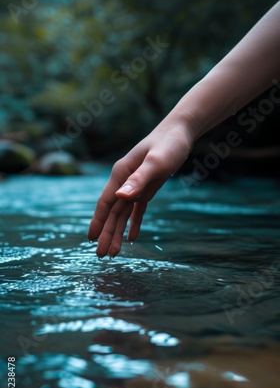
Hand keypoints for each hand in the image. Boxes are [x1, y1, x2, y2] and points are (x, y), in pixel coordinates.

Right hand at [88, 119, 193, 256]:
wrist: (180, 132)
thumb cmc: (169, 144)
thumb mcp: (156, 162)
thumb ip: (139, 180)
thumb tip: (120, 197)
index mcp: (121, 174)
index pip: (106, 202)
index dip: (98, 221)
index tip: (90, 239)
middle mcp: (124, 181)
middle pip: (112, 212)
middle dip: (106, 233)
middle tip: (102, 255)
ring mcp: (135, 185)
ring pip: (122, 213)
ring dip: (117, 232)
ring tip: (114, 252)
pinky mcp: (147, 188)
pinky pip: (137, 210)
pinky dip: (134, 224)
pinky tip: (132, 238)